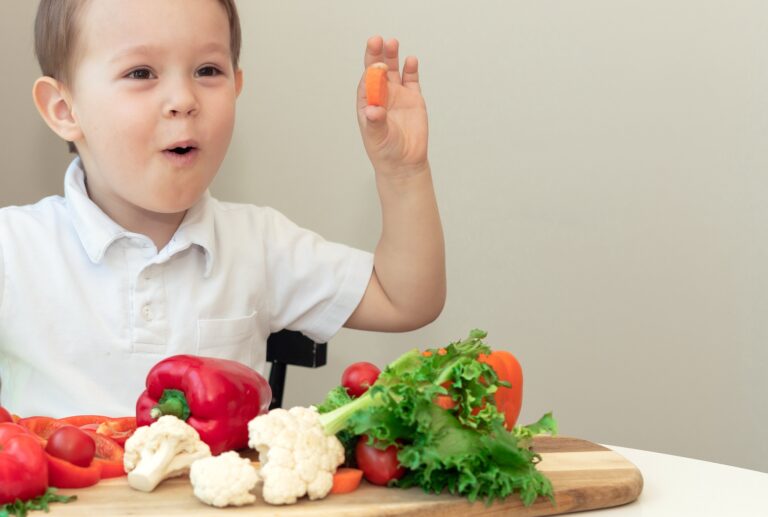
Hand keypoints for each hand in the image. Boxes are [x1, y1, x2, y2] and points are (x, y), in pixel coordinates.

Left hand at [357, 36, 428, 176]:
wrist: (405, 162)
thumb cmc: (385, 150)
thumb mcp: (377, 137)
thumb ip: (376, 122)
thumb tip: (374, 110)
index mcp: (367, 102)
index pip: (367, 82)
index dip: (370, 71)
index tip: (376, 65)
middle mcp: (381, 95)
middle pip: (378, 70)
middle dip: (376, 55)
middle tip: (377, 40)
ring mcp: (397, 95)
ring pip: (393, 70)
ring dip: (392, 56)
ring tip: (392, 42)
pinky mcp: (413, 98)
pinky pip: (411, 79)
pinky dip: (411, 69)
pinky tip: (410, 60)